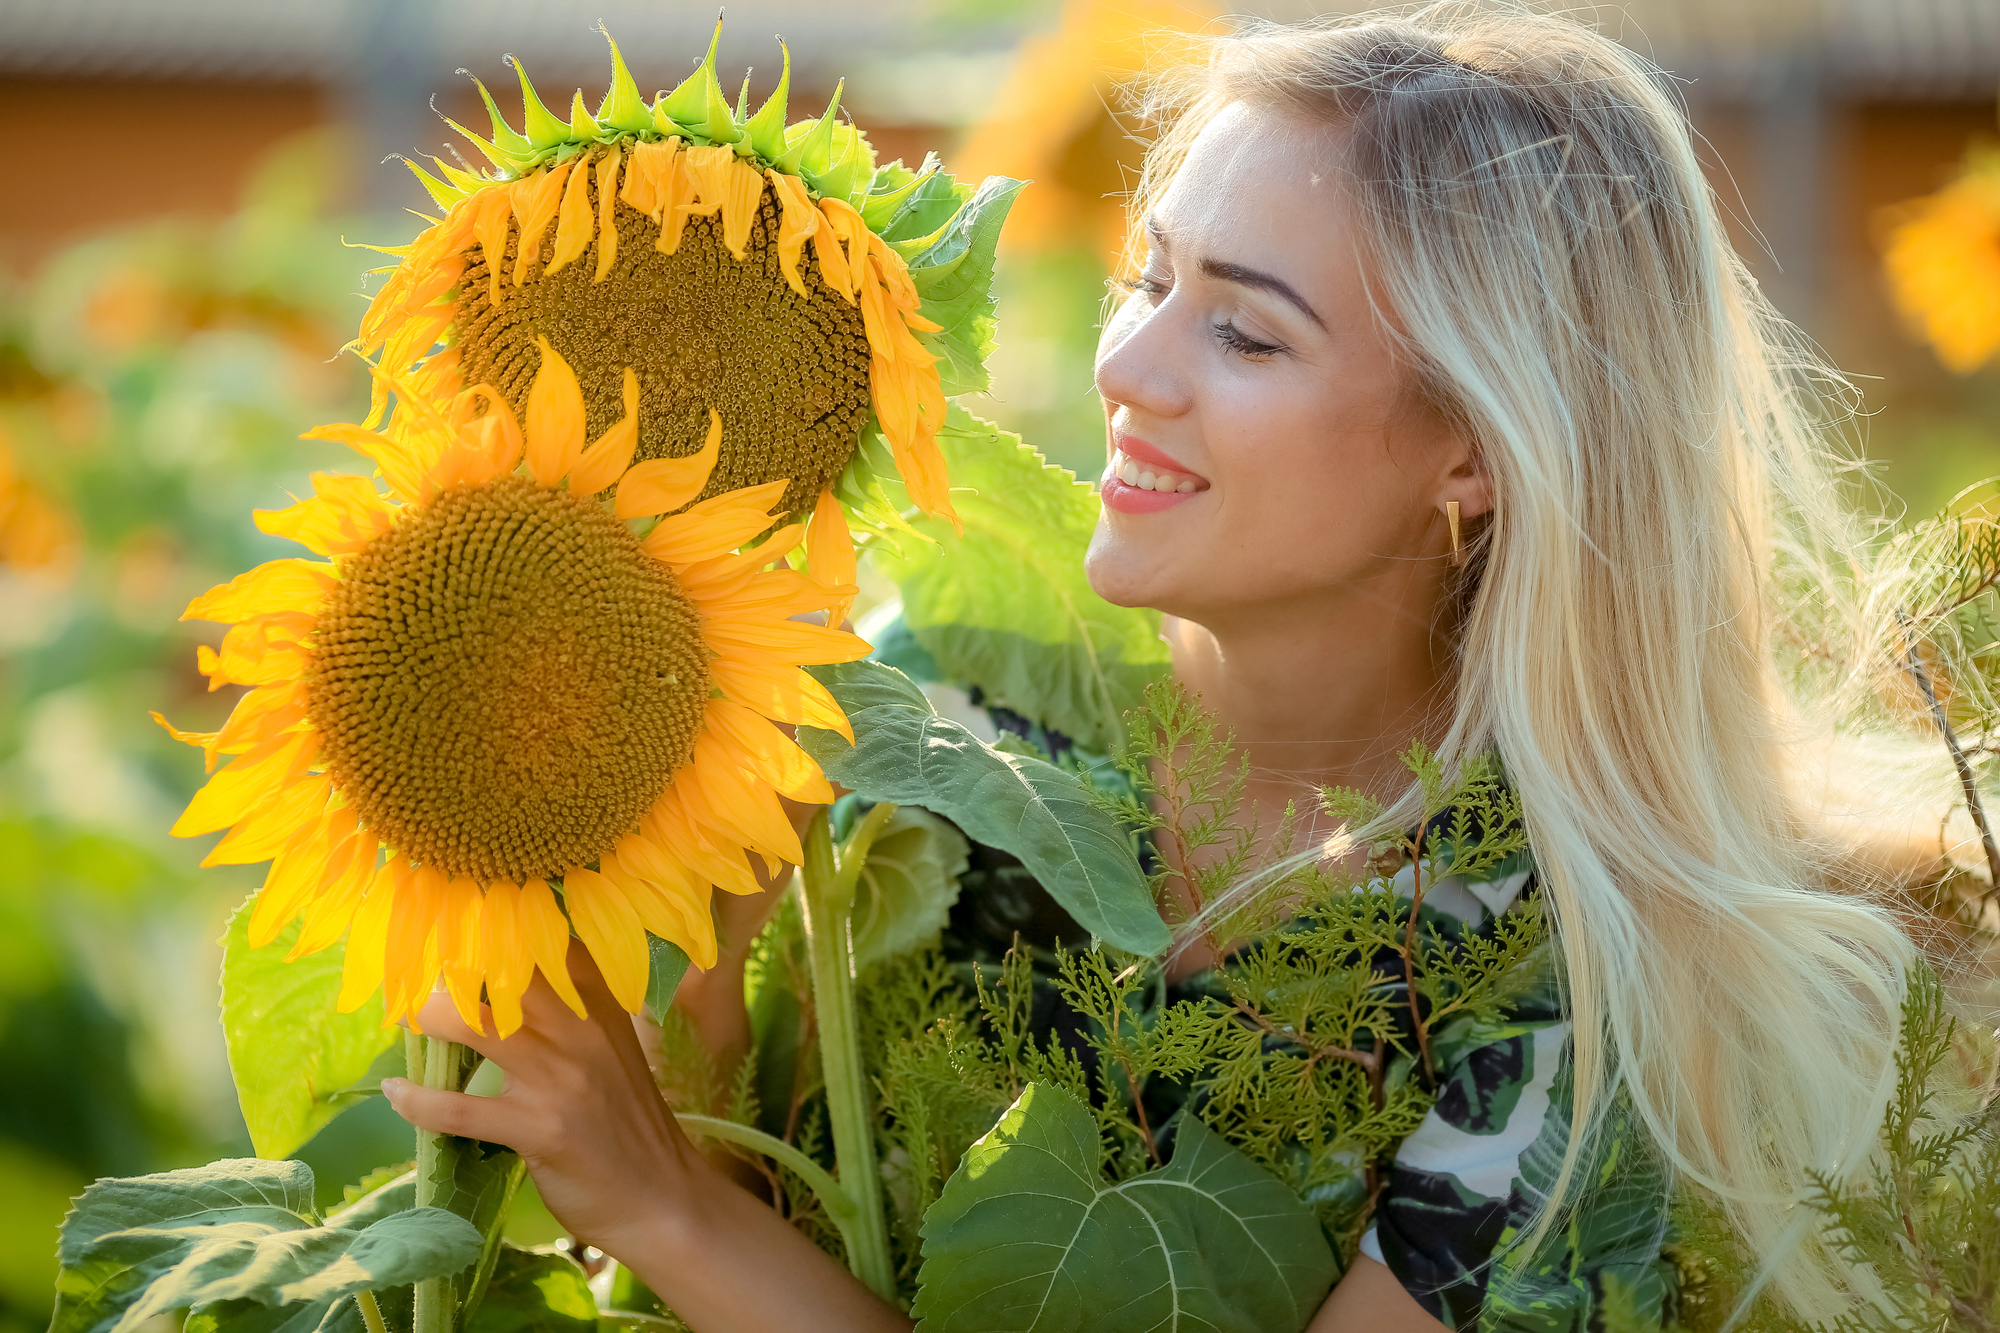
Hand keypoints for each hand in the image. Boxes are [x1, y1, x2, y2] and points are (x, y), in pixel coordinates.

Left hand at [381, 943, 910, 1331]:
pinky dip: (419, 1102)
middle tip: (410, 967)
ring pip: (475, 1027)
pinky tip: (398, 1096)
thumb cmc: (627, 1121)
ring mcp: (562, 1078)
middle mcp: (582, 1029)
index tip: (451, 918)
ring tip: (403, 1020)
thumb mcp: (611, 1048)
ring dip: (428, 1020)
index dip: (494, 926)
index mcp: (600, 1003)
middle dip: (450, 965)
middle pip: (501, 973)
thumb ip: (571, 1010)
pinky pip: (461, 1108)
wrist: (661, 1197)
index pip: (544, 943)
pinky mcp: (540, 1129)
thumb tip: (504, 979)